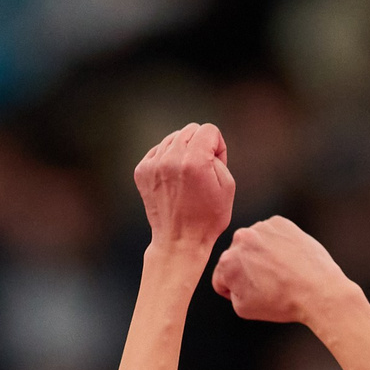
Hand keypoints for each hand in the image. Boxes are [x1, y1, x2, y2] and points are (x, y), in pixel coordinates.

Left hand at [133, 122, 234, 253]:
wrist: (179, 241)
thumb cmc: (208, 217)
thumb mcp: (228, 185)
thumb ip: (218, 155)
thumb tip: (204, 145)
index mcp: (194, 161)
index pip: (209, 129)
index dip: (217, 146)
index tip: (216, 165)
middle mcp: (171, 159)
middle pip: (190, 130)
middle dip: (200, 145)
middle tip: (201, 171)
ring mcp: (153, 165)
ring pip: (173, 138)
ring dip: (183, 150)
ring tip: (187, 176)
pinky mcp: (142, 171)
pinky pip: (158, 150)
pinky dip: (167, 159)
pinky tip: (173, 178)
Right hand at [211, 215, 354, 325]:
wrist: (318, 290)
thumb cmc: (282, 302)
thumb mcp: (243, 308)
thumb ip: (230, 290)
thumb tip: (233, 279)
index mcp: (227, 262)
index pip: (221, 276)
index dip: (234, 289)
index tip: (251, 292)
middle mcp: (240, 239)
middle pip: (236, 256)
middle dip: (247, 268)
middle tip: (267, 282)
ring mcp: (261, 228)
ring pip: (254, 243)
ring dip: (261, 254)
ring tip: (280, 271)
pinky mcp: (279, 223)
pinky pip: (271, 234)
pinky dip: (277, 244)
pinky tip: (288, 259)